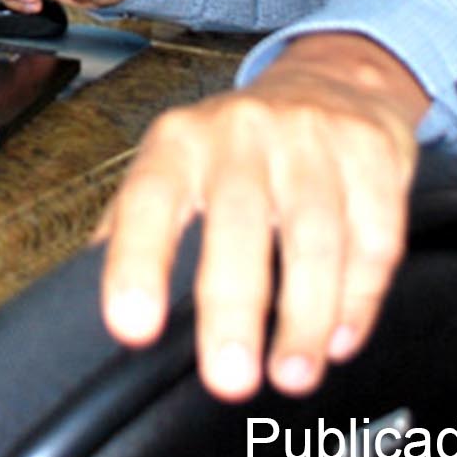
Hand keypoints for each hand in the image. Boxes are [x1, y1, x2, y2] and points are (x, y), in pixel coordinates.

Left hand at [96, 34, 428, 401]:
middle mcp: (243, 131)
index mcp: (180, 142)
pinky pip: (374, 235)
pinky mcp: (374, 152)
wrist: (332, 79)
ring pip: (316, 236)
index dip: (137, 263)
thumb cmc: (238, 145)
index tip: (133, 328)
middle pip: (239, 221)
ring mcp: (313, 137)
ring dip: (306, 316)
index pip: (148, 200)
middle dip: (234, 307)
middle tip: (229, 377)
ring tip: (292, 374)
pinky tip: (341, 336)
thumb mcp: (174, 165)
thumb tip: (81, 307)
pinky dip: (360, 296)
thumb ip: (132, 227)